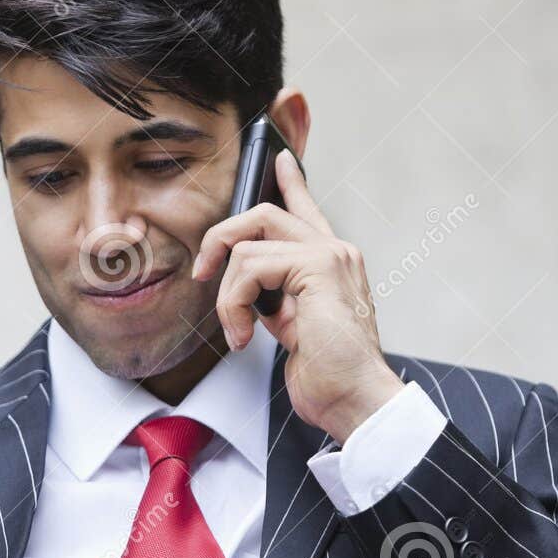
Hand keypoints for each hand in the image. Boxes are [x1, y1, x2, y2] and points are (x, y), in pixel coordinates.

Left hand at [192, 150, 403, 442]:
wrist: (354, 398)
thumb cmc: (329, 373)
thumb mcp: (294, 327)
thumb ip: (277, 297)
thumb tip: (246, 287)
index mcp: (331, 263)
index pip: (308, 210)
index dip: (291, 183)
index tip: (280, 159)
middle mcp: (335, 251)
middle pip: (262, 214)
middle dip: (220, 239)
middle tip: (203, 274)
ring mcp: (329, 255)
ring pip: (246, 245)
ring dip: (227, 296)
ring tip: (238, 332)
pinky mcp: (318, 267)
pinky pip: (250, 267)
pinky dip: (235, 304)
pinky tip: (246, 334)